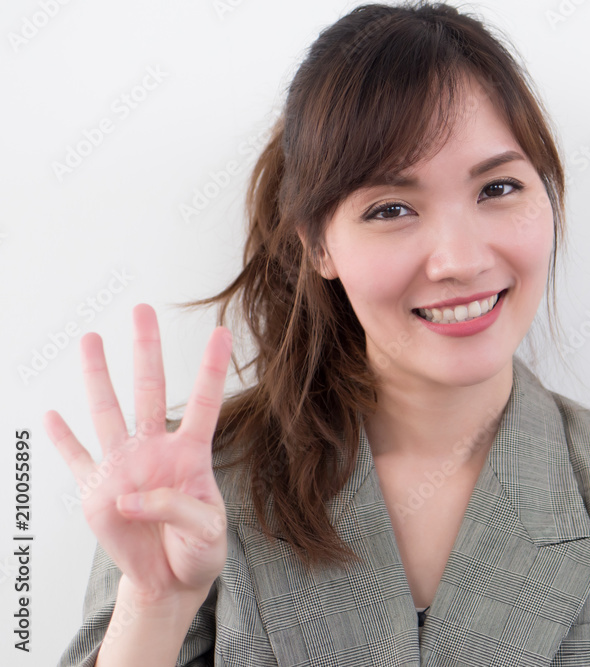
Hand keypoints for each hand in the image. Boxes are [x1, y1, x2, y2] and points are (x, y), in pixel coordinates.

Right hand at [45, 303, 232, 602]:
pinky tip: (52, 415)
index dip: (212, 369)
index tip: (222, 332)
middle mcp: (155, 451)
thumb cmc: (199, 549)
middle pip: (151, 391)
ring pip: (107, 413)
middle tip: (143, 310)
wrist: (172, 579)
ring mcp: (124, 468)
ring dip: (98, 377)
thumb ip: (176, 507)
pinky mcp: (97, 493)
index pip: (204, 403)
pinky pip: (76, 462)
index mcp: (191, 455)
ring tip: (92, 339)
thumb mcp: (207, 530)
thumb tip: (128, 494)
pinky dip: (62, 441)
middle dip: (146, 350)